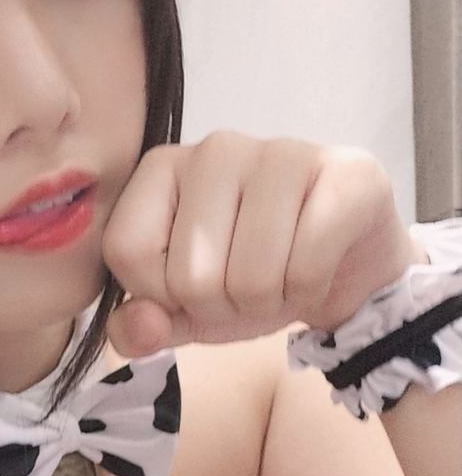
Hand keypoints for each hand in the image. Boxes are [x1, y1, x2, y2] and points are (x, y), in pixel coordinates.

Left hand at [100, 132, 425, 358]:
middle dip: (220, 306)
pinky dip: (309, 291)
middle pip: (190, 275)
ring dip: (266, 303)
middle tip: (246, 287)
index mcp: (160, 167)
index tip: (192, 284)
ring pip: (249, 278)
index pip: (128, 251)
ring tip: (280, 279)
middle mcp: (216, 148)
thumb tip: (140, 327)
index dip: (160, 294)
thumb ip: (139, 326)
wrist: (339, 267)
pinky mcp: (347, 175)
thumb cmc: (247, 278)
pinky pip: (305, 268)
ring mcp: (283, 153)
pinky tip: (317, 269)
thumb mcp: (181, 311)